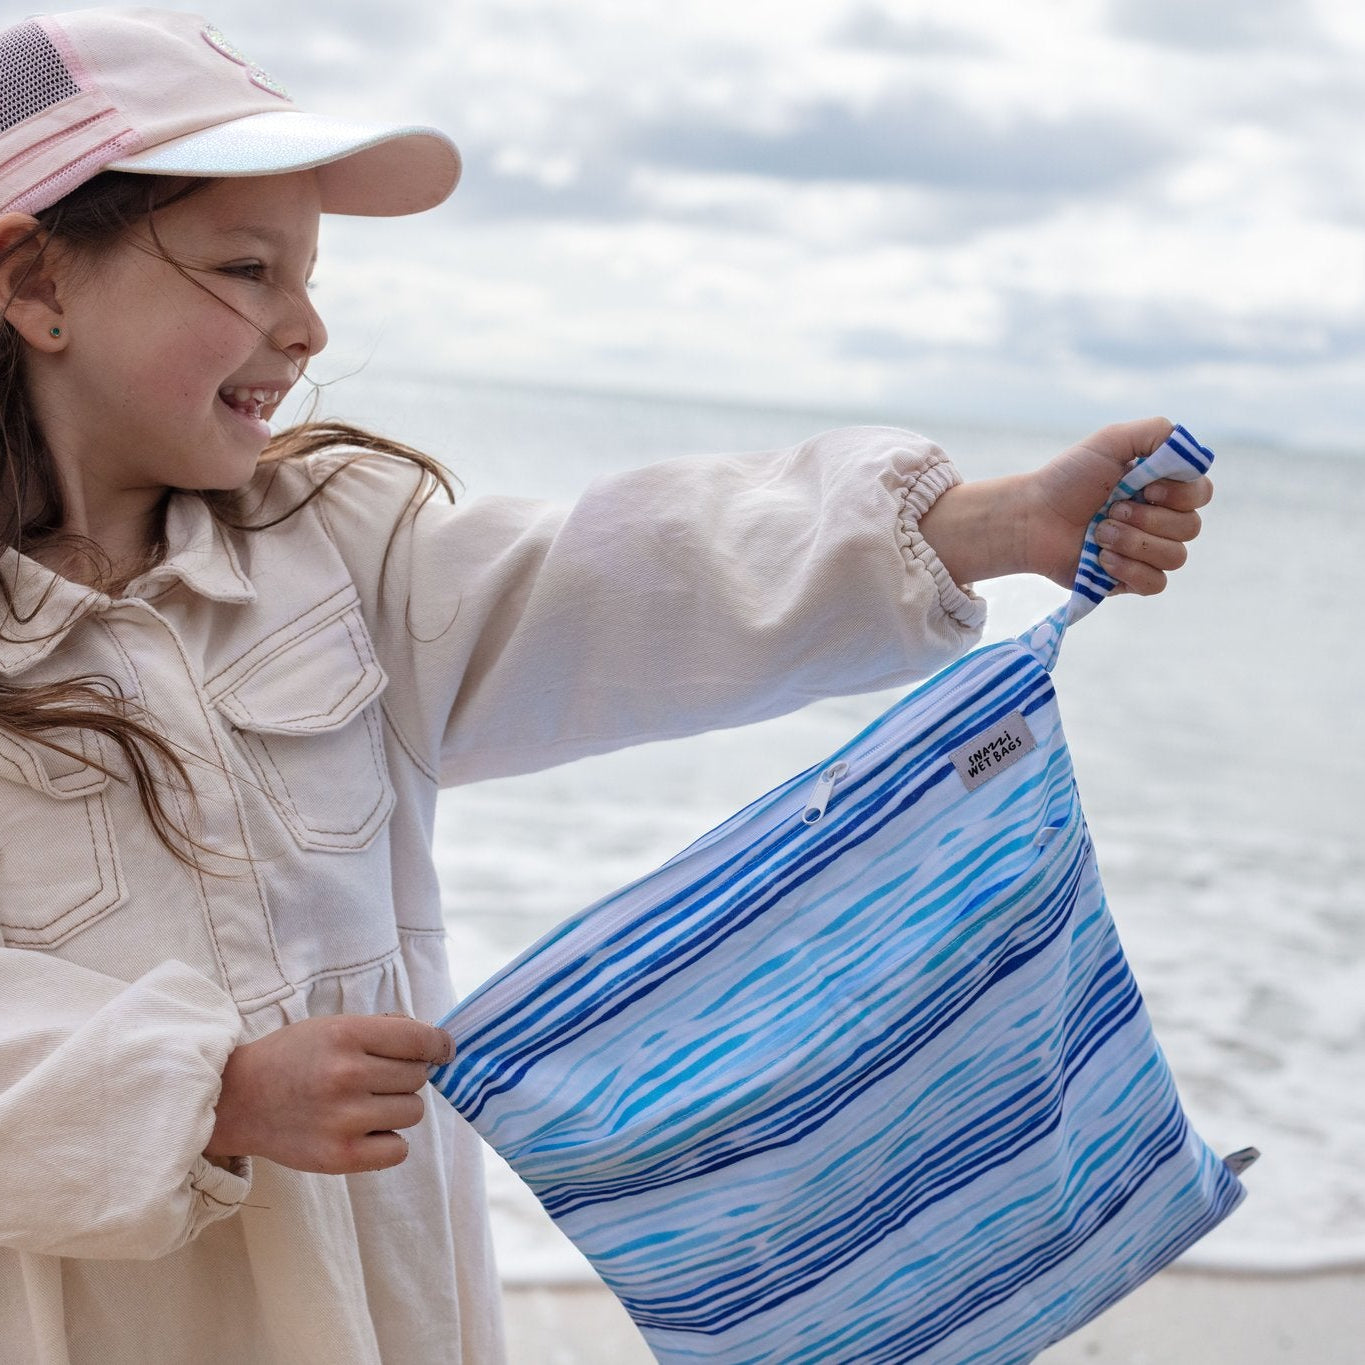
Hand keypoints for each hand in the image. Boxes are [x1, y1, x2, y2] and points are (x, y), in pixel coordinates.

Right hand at [205, 1013, 453, 1174]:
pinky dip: (388, 1142)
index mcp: (347, 1035)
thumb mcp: (332, 1026)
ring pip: (412, 1112)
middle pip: (418, 1078)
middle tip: (376, 1079)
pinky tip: (366, 1131)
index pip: (420, 1040)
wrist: (238, 1100)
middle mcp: (347, 1075)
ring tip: (365, 1104)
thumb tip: (435, 1041)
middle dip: (406, 1076)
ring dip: (397, 1108)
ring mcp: (343, 1119)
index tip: (442, 1050)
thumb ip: (382, 1030)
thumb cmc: (292, 1058)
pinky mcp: (338, 1157)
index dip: (439, 1045)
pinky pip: (398, 1150)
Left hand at [918, 417, 1211, 592]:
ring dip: (1135, 542)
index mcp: (1161, 488)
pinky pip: (1156, 583)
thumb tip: (1193, 451)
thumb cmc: (1067, 478)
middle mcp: (1160, 520)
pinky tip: (1102, 558)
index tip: (1144, 487)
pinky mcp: (1130, 580)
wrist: (1032, 518)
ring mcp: (1146, 552)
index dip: (1180, 494)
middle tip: (1111, 509)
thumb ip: (1157, 432)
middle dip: (1149, 519)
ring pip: (1175, 557)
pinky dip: (1130, 569)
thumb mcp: (1111, 441)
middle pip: (1191, 527)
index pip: (1201, 493)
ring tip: (1098, 533)